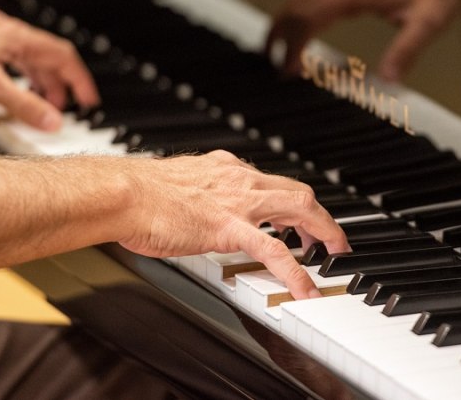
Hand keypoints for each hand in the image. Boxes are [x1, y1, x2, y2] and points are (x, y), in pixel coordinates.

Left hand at [0, 8, 98, 130]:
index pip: (63, 55)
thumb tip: (53, 121)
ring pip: (28, 61)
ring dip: (40, 84)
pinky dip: (20, 81)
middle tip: (66, 108)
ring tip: (42, 106)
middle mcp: (5, 34)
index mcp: (15, 36)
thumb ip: (24, 105)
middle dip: (60, 85)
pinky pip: (10, 64)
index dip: (80, 80)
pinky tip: (13, 95)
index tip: (89, 100)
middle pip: (47, 58)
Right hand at [118, 150, 350, 299]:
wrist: (124, 194)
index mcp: (227, 169)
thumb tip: (201, 211)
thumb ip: (200, 194)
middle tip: (333, 238)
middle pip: (299, 191)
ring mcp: (239, 202)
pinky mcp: (230, 227)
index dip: (293, 203)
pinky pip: (274, 250)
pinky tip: (306, 291)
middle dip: (322, 215)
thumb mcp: (180, 185)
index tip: (299, 219)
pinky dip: (296, 273)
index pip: (274, 183)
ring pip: (300, 210)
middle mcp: (240, 179)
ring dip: (325, 233)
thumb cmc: (141, 194)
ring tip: (336, 256)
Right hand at [265, 0, 460, 81]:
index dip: (295, 43)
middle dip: (279, 35)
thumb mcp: (427, 24)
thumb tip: (389, 79)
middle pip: (296, 5)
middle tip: (274, 65)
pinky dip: (296, 16)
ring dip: (283, 24)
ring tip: (275, 53)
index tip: (290, 68)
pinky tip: (296, 35)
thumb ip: (406, 51)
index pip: (310, 16)